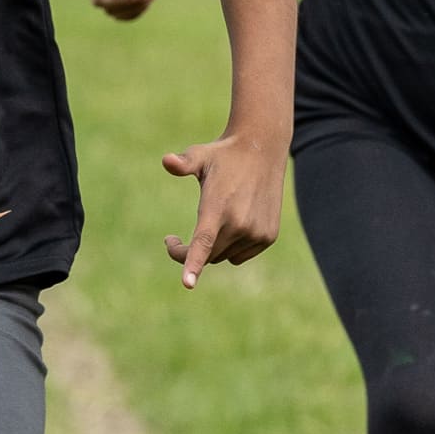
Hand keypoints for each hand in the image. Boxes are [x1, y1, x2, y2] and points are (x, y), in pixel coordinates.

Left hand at [161, 133, 284, 287]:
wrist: (263, 149)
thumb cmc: (223, 155)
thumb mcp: (199, 156)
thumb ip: (182, 163)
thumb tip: (166, 161)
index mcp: (217, 208)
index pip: (203, 242)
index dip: (193, 264)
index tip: (187, 283)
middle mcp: (239, 223)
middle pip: (208, 255)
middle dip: (188, 253)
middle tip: (171, 240)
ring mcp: (256, 232)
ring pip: (224, 256)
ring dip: (213, 247)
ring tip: (213, 219)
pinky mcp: (268, 237)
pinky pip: (240, 255)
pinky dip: (232, 246)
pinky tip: (234, 221)